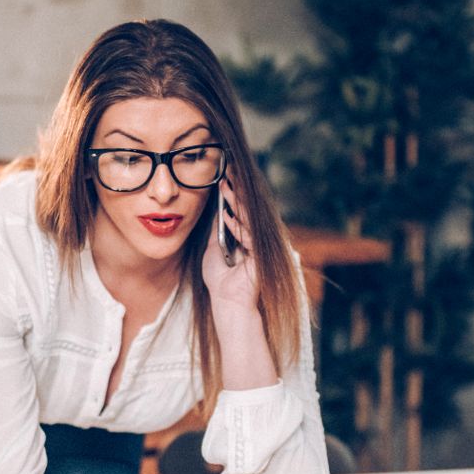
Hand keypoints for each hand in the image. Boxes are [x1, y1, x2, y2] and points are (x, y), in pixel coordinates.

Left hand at [201, 181, 276, 389]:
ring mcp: (260, 246)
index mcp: (247, 236)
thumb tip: (216, 212)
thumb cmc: (220, 281)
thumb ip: (217, 232)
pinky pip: (249, 237)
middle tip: (227, 169)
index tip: (223, 174)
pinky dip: (238, 226)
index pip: (242, 208)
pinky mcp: (260, 257)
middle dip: (237, 189)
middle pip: (248, 208)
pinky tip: (228, 215)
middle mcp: (256, 238)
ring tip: (225, 185)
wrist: (227, 304)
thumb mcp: (213, 250)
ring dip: (236, 202)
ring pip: (249, 218)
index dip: (233, 192)